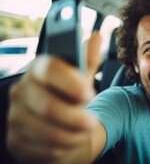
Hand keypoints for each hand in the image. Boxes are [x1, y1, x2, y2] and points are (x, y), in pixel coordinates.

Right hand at [6, 32, 101, 163]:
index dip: (71, 83)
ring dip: (74, 135)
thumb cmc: (72, 97)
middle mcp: (21, 91)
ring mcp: (15, 117)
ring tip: (85, 131)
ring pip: (48, 132)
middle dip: (76, 117)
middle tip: (93, 123)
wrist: (61, 124)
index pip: (50, 70)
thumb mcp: (82, 78)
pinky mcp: (16, 141)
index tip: (89, 93)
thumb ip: (88, 59)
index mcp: (38, 69)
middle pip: (48, 106)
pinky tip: (71, 140)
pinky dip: (64, 148)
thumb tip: (97, 36)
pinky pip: (44, 149)